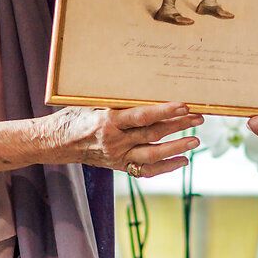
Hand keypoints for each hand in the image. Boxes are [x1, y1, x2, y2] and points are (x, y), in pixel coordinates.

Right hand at [43, 102, 201, 176]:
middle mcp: (114, 141)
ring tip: (195, 140)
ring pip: (153, 154)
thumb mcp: (92, 103)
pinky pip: (146, 170)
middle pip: (153, 134)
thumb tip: (145, 87)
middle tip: (199, 118)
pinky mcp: (119, 166)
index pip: (142, 117)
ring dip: (177, 147)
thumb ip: (117, 101)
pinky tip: (182, 160)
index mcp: (107, 122)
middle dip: (178, 126)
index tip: (184, 105)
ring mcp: (118, 156)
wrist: (58, 142)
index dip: (164, 111)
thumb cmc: (75, 116)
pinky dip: (166, 167)